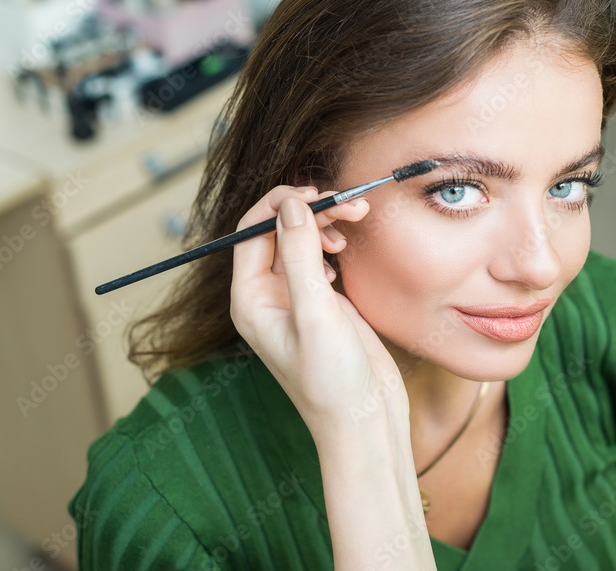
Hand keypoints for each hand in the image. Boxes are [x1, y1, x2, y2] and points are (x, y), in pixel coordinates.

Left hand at [230, 185, 408, 435]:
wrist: (365, 421)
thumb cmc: (333, 381)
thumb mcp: (315, 314)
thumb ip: (299, 257)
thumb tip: (291, 206)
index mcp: (249, 299)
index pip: (251, 231)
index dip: (281, 204)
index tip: (317, 194)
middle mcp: (266, 295)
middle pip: (277, 230)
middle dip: (311, 210)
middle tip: (349, 205)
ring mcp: (294, 298)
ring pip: (300, 239)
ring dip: (325, 222)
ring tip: (356, 218)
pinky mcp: (321, 302)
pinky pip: (318, 256)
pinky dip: (333, 241)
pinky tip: (347, 249)